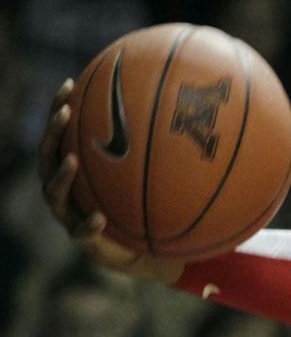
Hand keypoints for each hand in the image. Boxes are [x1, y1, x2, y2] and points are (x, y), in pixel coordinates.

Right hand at [35, 81, 179, 282]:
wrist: (150, 252)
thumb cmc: (154, 207)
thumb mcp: (163, 178)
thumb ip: (168, 150)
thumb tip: (195, 113)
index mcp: (80, 167)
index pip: (64, 132)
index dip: (61, 107)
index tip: (70, 83)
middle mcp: (68, 187)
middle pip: (48, 155)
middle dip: (54, 133)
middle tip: (65, 114)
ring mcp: (71, 214)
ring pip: (53, 192)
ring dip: (62, 175)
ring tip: (72, 160)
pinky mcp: (83, 240)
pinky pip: (81, 232)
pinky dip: (88, 224)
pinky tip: (99, 217)